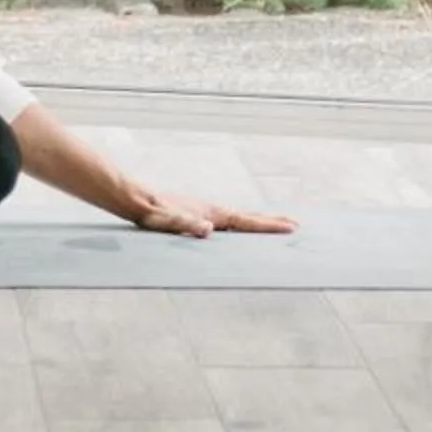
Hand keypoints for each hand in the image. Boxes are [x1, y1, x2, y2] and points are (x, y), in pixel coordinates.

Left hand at [123, 182, 297, 238]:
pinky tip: (240, 230)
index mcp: (212, 214)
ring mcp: (206, 211)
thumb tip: (208, 229)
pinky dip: (242, 224)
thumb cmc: (152, 214)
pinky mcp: (198, 214)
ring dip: (258, 222)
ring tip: (274, 225)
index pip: (247, 221)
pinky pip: (227, 221)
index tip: (292, 227)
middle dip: (271, 222)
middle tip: (295, 225)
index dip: (269, 226)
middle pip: (248, 217)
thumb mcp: (168, 222)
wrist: (137, 200)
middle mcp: (213, 210)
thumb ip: (187, 225)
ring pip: (239, 218)